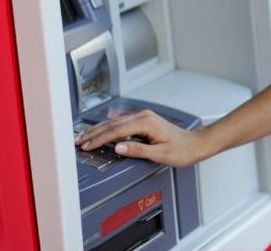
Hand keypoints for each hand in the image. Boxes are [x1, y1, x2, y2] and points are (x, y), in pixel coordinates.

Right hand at [74, 109, 207, 167]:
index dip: (99, 139)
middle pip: (112, 124)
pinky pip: (120, 123)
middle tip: (76, 142)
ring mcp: (143, 117)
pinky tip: (99, 133)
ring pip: (114, 122)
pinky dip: (107, 129)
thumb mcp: (160, 154)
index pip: (116, 131)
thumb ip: (138, 150)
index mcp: (146, 123)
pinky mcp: (143, 120)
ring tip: (82, 137)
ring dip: (97, 130)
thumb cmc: (181, 150)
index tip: (86, 146)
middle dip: (93, 133)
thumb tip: (118, 148)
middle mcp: (143, 116)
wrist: (194, 144)